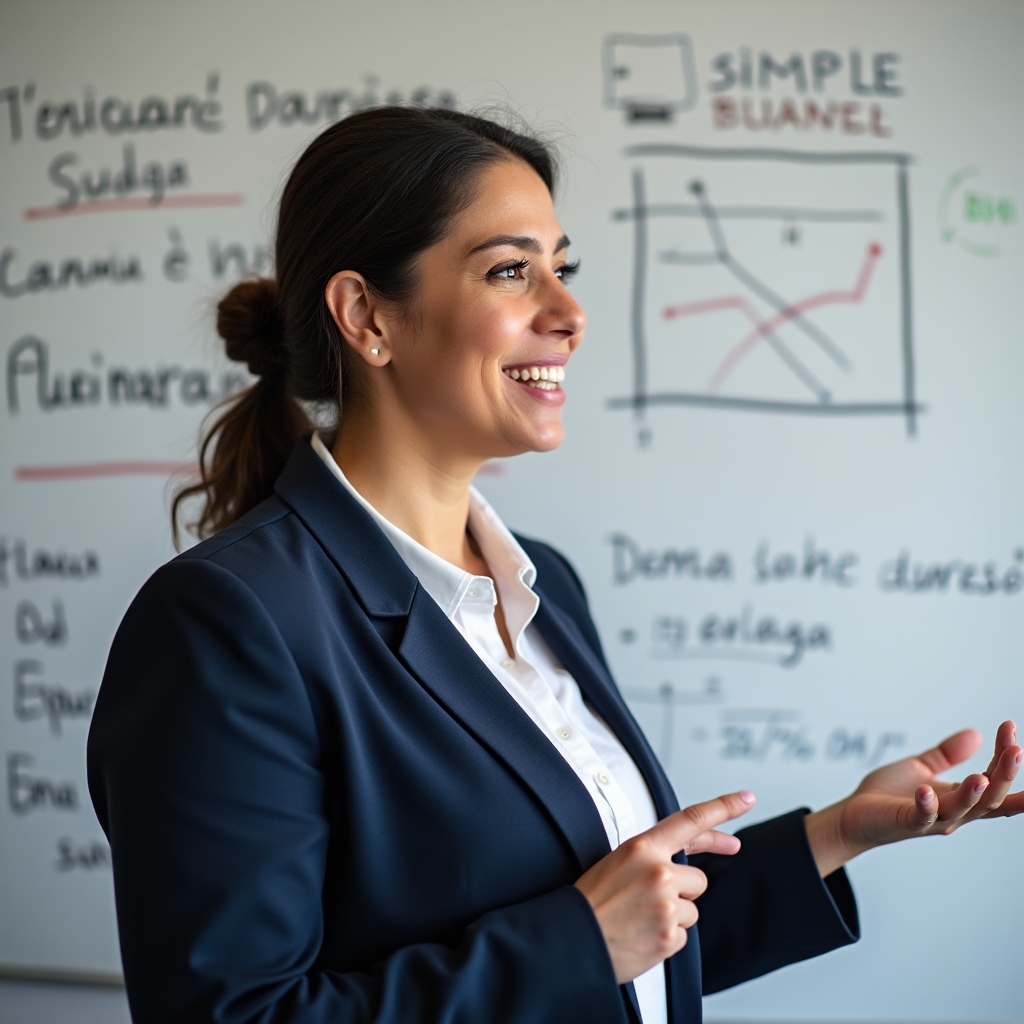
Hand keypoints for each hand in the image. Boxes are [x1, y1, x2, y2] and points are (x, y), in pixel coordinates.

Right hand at [574, 791, 754, 982]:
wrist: (573, 939)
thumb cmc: (593, 900)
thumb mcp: (619, 861)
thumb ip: (657, 853)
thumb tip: (694, 851)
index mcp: (642, 847)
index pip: (691, 819)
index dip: (724, 806)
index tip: (746, 798)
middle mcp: (658, 872)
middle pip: (698, 879)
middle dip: (682, 891)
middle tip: (648, 899)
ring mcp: (666, 905)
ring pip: (692, 908)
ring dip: (673, 916)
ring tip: (640, 918)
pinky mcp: (670, 936)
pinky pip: (684, 934)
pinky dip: (667, 938)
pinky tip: (643, 935)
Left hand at [806, 721, 1022, 876]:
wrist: (855, 815)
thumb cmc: (889, 795)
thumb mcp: (922, 768)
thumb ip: (948, 754)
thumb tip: (977, 734)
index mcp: (959, 799)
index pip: (995, 784)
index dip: (1007, 762)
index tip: (1011, 729)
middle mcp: (953, 813)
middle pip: (989, 798)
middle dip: (1004, 774)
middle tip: (1016, 749)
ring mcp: (931, 819)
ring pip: (961, 809)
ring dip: (973, 793)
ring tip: (983, 775)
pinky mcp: (905, 821)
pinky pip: (920, 816)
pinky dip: (926, 804)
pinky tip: (926, 789)